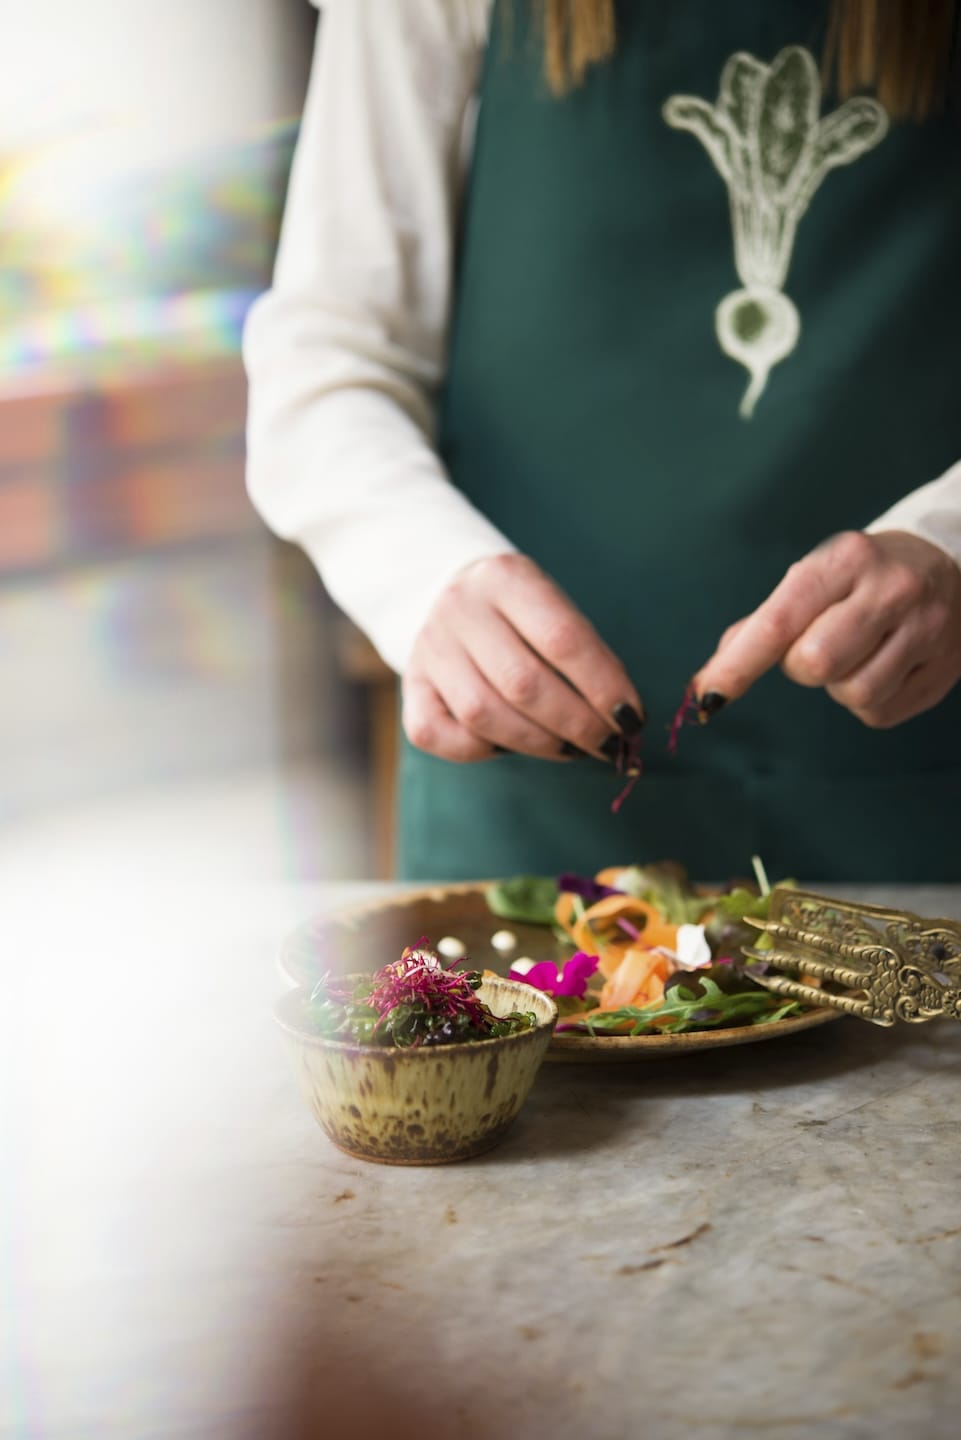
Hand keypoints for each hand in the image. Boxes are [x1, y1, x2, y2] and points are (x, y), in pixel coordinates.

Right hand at [402, 553, 644, 761]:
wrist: (442, 592)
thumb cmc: (519, 614)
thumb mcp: (552, 608)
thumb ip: (586, 656)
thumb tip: (624, 720)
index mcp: (507, 578)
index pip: (564, 639)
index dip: (604, 687)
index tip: (633, 719)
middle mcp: (461, 609)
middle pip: (523, 683)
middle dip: (577, 725)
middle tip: (608, 745)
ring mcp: (430, 648)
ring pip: (484, 715)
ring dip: (538, 744)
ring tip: (570, 749)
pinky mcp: (411, 685)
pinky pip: (440, 735)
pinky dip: (480, 751)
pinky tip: (510, 743)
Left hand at [694, 530, 960, 728]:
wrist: (953, 563)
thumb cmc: (865, 576)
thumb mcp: (818, 577)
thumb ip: (766, 622)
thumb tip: (715, 676)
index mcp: (845, 560)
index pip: (780, 621)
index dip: (739, 664)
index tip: (708, 694)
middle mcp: (891, 589)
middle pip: (815, 663)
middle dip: (801, 667)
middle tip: (818, 645)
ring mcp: (926, 629)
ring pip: (852, 694)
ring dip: (839, 686)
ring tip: (857, 654)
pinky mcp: (945, 668)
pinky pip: (880, 712)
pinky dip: (868, 701)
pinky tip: (883, 667)